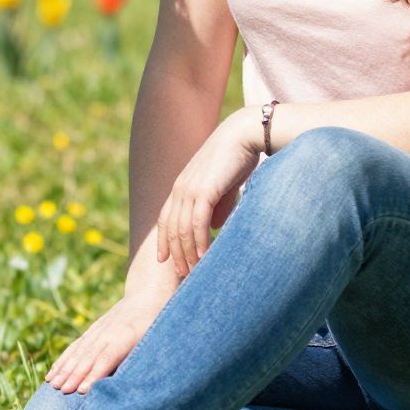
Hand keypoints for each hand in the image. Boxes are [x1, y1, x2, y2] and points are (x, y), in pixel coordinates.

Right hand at [45, 292, 168, 393]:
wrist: (148, 296)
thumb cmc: (157, 325)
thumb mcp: (156, 340)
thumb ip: (143, 359)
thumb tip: (133, 386)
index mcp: (126, 336)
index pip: (107, 357)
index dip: (94, 374)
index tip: (82, 390)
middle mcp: (109, 332)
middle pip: (89, 356)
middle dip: (74, 375)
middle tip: (61, 391)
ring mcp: (99, 330)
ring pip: (79, 352)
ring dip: (65, 369)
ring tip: (53, 384)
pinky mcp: (93, 331)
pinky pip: (75, 347)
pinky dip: (63, 360)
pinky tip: (53, 373)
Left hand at [156, 108, 263, 280]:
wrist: (244, 134)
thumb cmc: (237, 158)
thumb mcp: (222, 186)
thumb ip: (215, 206)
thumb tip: (212, 228)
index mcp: (181, 185)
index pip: (166, 219)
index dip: (165, 240)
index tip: (165, 261)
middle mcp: (180, 188)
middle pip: (172, 228)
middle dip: (176, 253)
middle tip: (183, 275)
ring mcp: (190, 189)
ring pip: (183, 229)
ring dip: (188, 253)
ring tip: (195, 272)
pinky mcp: (204, 190)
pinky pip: (197, 223)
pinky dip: (199, 242)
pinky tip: (205, 256)